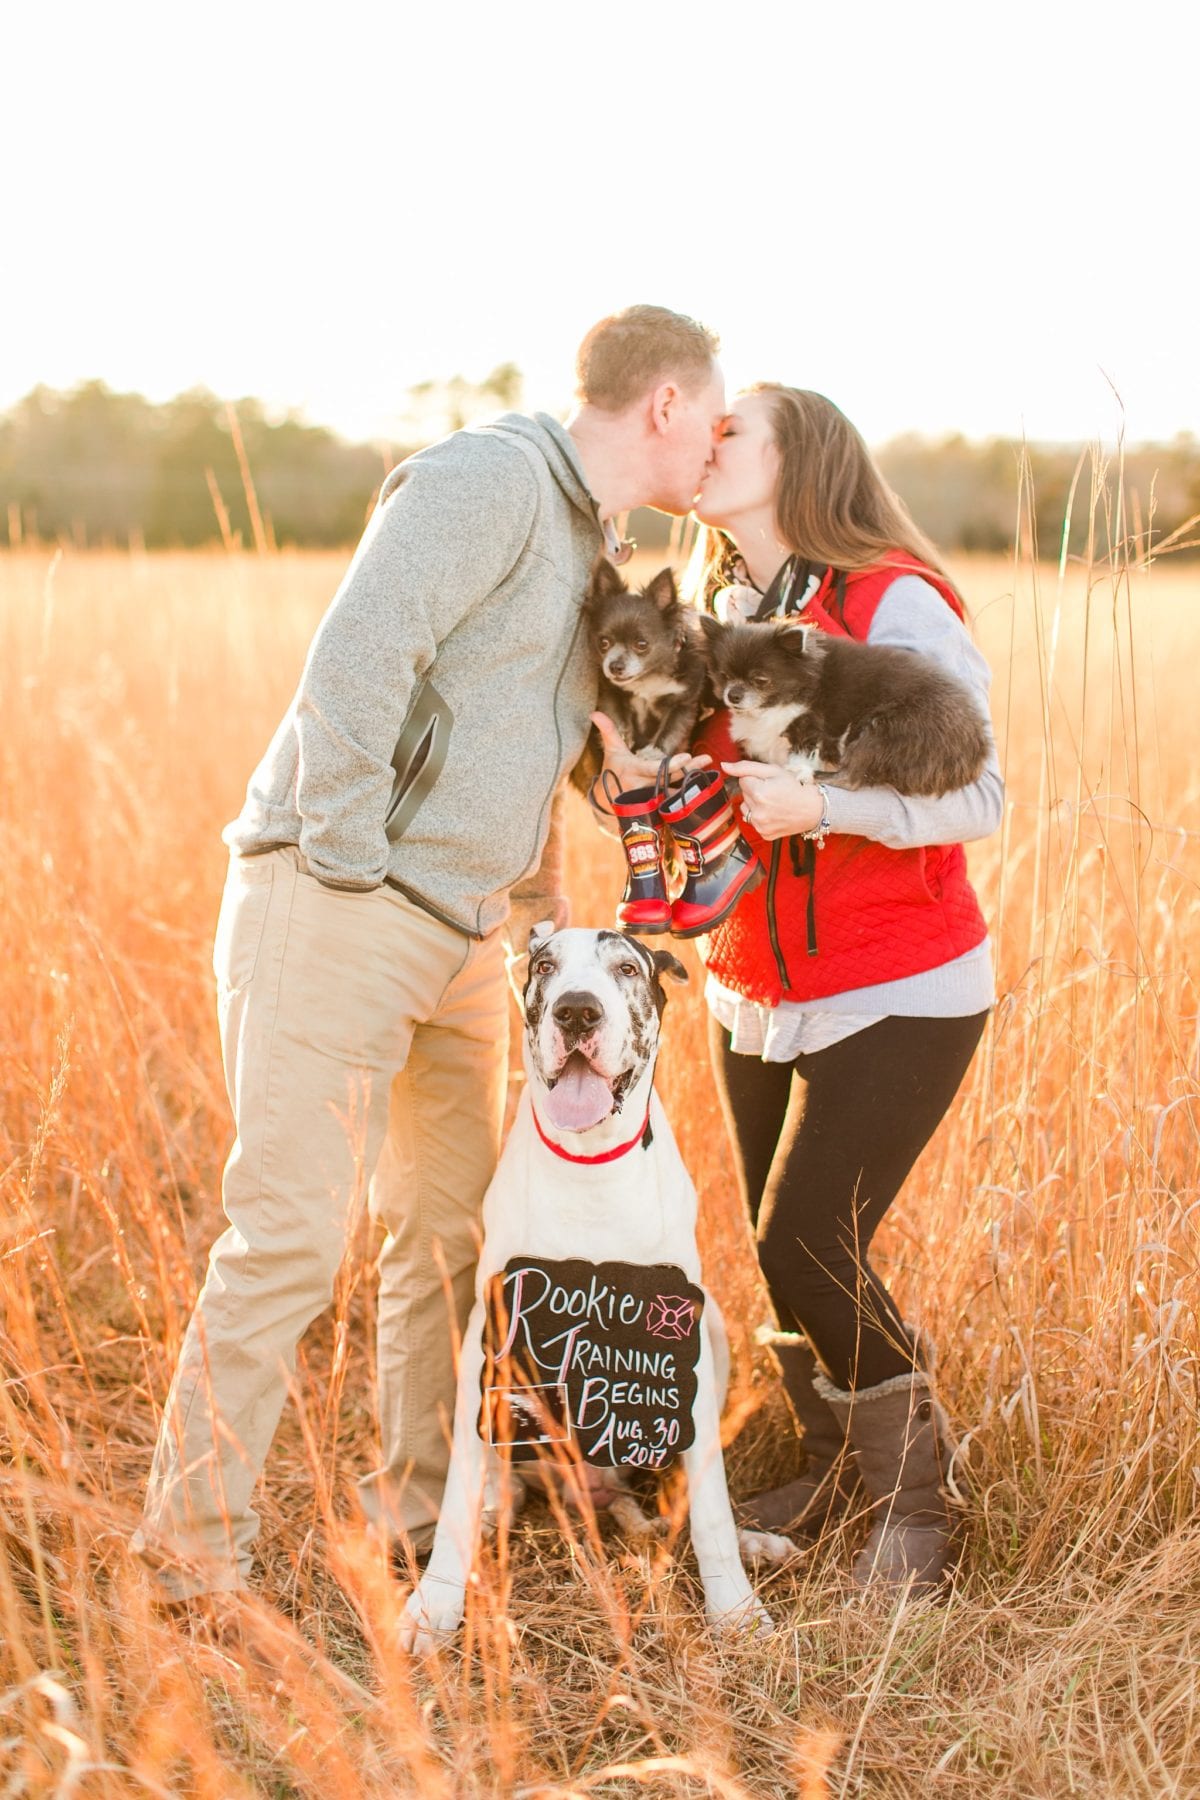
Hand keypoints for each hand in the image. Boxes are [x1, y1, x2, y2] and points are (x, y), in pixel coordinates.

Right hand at [591, 712, 710, 794]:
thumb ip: (608, 731)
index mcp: (632, 772)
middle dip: (689, 770)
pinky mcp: (654, 808)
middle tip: (707, 760)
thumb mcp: (611, 750)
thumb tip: (594, 713)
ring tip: (709, 775)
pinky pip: (672, 804)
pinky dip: (687, 799)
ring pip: (673, 794)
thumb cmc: (613, 769)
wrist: (606, 799)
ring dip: (692, 786)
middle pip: (669, 779)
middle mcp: (641, 787)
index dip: (671, 765)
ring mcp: (649, 800)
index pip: (654, 768)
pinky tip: (703, 791)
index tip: (687, 756)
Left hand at [722, 760, 826, 841]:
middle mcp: (757, 812)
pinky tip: (773, 814)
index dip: (756, 779)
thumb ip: (746, 767)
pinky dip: (760, 817)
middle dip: (755, 791)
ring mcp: (759, 825)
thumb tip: (724, 766)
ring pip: (745, 808)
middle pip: (743, 794)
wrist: (812, 810)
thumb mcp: (773, 771)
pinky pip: (752, 821)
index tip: (770, 783)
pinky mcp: (763, 834)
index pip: (742, 780)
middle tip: (773, 793)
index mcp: (759, 793)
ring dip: (755, 804)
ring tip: (773, 804)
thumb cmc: (794, 788)